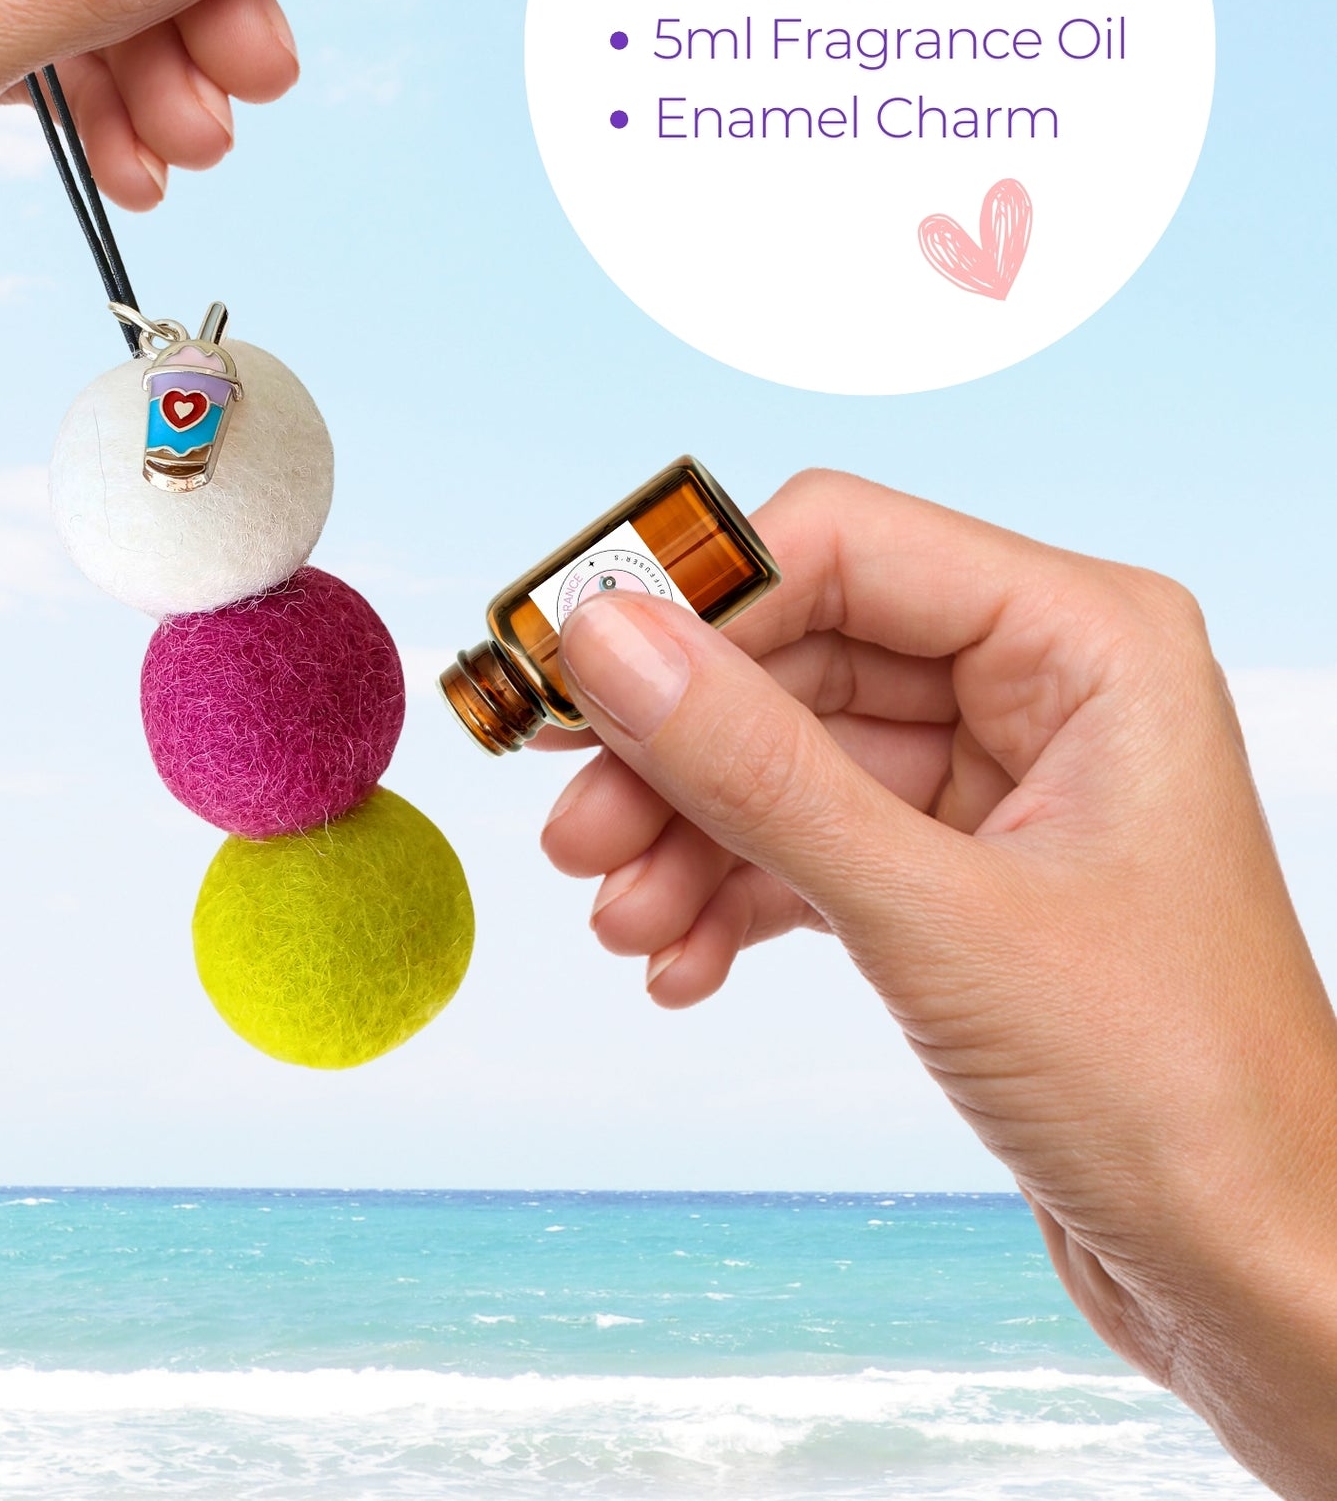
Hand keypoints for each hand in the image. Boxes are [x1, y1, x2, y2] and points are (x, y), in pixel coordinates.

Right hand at [540, 470, 1336, 1494]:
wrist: (1254, 1282)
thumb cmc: (1177, 1098)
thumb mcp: (932, 917)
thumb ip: (756, 769)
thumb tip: (605, 640)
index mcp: (1084, 639)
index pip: (840, 544)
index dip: (693, 601)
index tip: (572, 673)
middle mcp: (1041, 685)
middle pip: (794, 653)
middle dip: (675, 747)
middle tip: (572, 826)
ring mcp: (995, 780)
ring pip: (785, 755)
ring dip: (687, 833)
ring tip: (617, 919)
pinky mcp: (955, 873)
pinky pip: (806, 840)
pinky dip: (731, 893)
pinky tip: (680, 962)